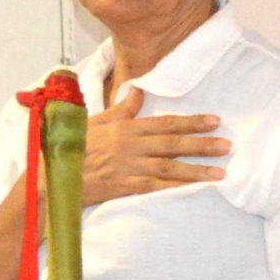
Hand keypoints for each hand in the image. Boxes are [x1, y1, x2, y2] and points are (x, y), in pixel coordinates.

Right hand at [82, 87, 228, 205]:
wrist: (52, 174)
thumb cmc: (72, 146)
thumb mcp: (96, 121)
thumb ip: (121, 109)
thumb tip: (137, 90)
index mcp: (125, 128)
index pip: (165, 123)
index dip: (191, 122)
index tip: (214, 120)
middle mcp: (130, 145)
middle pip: (172, 143)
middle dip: (202, 144)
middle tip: (227, 145)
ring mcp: (128, 166)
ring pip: (169, 167)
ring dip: (196, 170)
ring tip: (221, 172)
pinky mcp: (124, 186)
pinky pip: (156, 187)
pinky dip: (176, 187)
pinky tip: (195, 189)